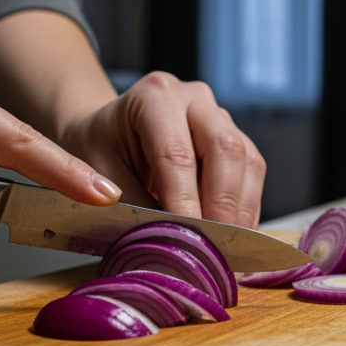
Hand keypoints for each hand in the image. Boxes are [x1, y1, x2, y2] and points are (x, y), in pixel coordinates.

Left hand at [57, 73, 266, 228]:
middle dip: (223, 204)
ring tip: (228, 249)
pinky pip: (252, 173)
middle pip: (225, 148)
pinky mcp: (237, 140)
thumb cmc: (100, 148)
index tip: (187, 239)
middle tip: (215, 247)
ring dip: (241, 210)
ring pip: (248, 161)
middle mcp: (195, 99)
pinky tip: (234, 237)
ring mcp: (220, 117)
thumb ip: (128, 205)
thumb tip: (165, 243)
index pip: (175, 153)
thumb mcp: (93, 171)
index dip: (184, 200)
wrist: (109, 133)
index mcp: (154, 96)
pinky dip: (246, 209)